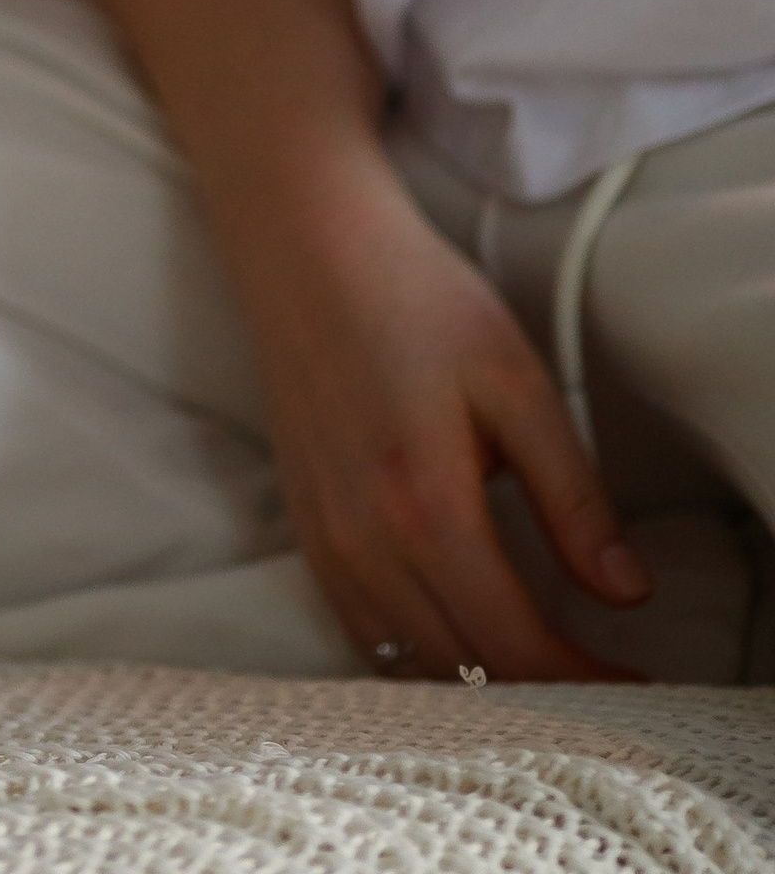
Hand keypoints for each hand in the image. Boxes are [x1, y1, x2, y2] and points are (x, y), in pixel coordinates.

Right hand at [233, 148, 647, 680]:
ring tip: (539, 664)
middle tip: (599, 672)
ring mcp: (325, 542)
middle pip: (465, 672)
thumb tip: (626, 593)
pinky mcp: (306, 530)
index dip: (585, 681)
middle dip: (540, 691)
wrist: (306, 247)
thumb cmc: (415, 299)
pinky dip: (418, 657)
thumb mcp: (518, 384)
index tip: (632, 680)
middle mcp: (364, 543)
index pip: (516, 647)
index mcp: (425, 507)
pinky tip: (459, 634)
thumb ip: (574, 497)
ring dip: (478, 682)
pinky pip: (364, 634)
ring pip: (410, 665)